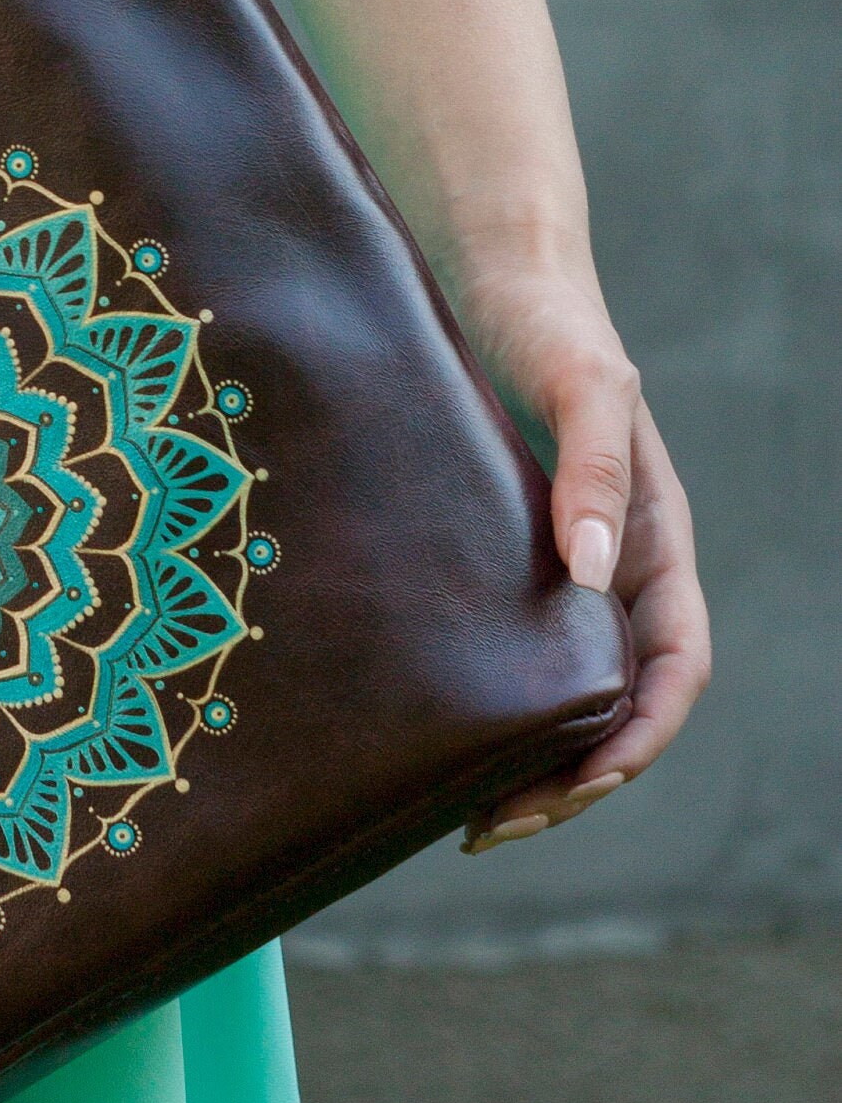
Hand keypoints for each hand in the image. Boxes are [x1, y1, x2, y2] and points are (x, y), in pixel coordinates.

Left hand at [451, 261, 710, 852]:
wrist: (495, 277)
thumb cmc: (551, 326)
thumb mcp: (583, 386)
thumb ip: (595, 470)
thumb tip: (591, 572)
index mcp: (653, 543)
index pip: (671, 667)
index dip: (639, 736)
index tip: (583, 784)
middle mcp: (609, 568)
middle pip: (614, 702)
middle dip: (573, 777)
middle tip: (496, 824)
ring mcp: (553, 568)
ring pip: (557, 692)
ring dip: (526, 759)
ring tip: (464, 812)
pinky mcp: (494, 558)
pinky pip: (504, 653)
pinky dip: (484, 707)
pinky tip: (431, 735)